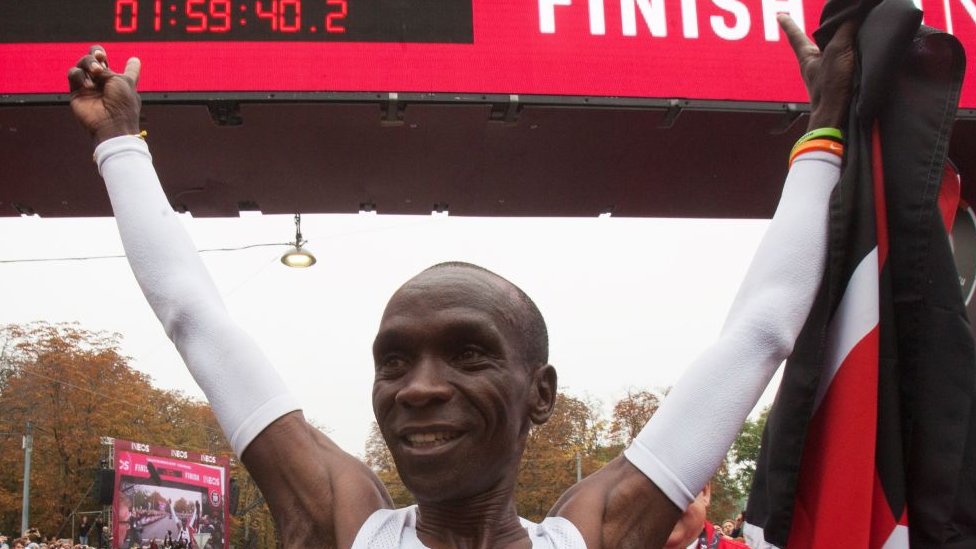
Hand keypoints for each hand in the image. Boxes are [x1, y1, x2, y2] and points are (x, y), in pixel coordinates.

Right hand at [68, 45, 141, 144]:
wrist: (111, 123)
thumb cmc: (123, 104)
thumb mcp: (123, 82)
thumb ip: (110, 69)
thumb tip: (97, 64)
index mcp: (122, 82)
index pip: (128, 70)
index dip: (131, 65)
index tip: (134, 61)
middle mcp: (106, 83)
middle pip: (96, 58)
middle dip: (96, 52)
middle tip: (100, 56)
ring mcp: (90, 86)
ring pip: (83, 63)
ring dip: (88, 62)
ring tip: (95, 72)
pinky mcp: (77, 92)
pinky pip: (73, 74)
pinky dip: (79, 75)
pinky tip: (87, 84)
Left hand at [779, 15, 857, 129]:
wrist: (837, 117)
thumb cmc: (830, 86)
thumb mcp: (838, 51)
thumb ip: (844, 29)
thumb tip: (852, 15)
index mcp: (806, 57)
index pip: (795, 35)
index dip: (788, 23)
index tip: (779, 15)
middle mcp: (814, 65)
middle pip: (817, 41)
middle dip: (824, 30)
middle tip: (830, 18)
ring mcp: (826, 75)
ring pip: (833, 51)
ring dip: (842, 42)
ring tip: (853, 30)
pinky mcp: (839, 82)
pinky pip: (845, 62)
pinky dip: (853, 54)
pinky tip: (862, 53)